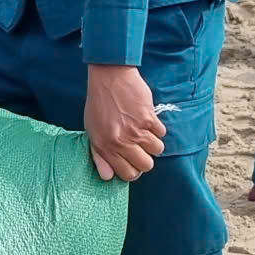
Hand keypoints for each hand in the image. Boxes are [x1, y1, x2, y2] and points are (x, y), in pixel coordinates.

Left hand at [83, 64, 165, 180]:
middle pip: (146, 166)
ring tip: (144, 132)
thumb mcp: (92, 131)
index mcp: (106, 146)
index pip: (128, 174)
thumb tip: (108, 177)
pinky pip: (162, 133)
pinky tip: (147, 120)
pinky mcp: (149, 118)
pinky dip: (157, 128)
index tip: (133, 162)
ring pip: (157, 150)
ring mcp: (136, 130)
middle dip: (145, 159)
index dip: (133, 171)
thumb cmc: (99, 103)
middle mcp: (122, 141)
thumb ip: (100, 155)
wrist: (109, 77)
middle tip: (140, 148)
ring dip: (153, 143)